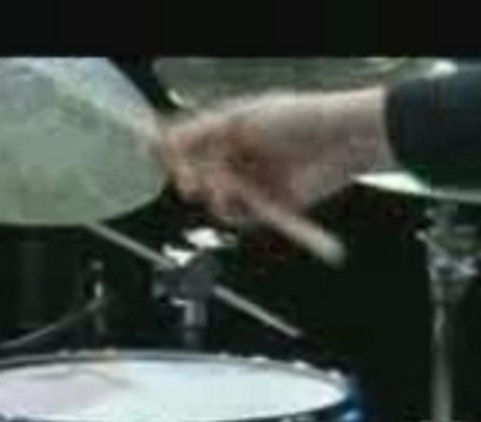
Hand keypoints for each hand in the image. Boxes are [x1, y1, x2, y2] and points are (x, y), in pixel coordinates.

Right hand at [158, 89, 390, 225]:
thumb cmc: (298, 119)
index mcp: (229, 130)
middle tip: (193, 183)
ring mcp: (254, 182)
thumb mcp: (239, 119)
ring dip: (218, 198)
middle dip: (193, 181)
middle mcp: (239, 157)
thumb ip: (197, 132)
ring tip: (227, 190)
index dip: (173, 157)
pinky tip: (246, 202)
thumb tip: (161, 141)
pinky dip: (240, 214)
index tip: (165, 163)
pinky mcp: (271, 206)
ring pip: (218, 202)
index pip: (188, 146)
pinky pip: (244, 218)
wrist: (344, 141)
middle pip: (199, 178)